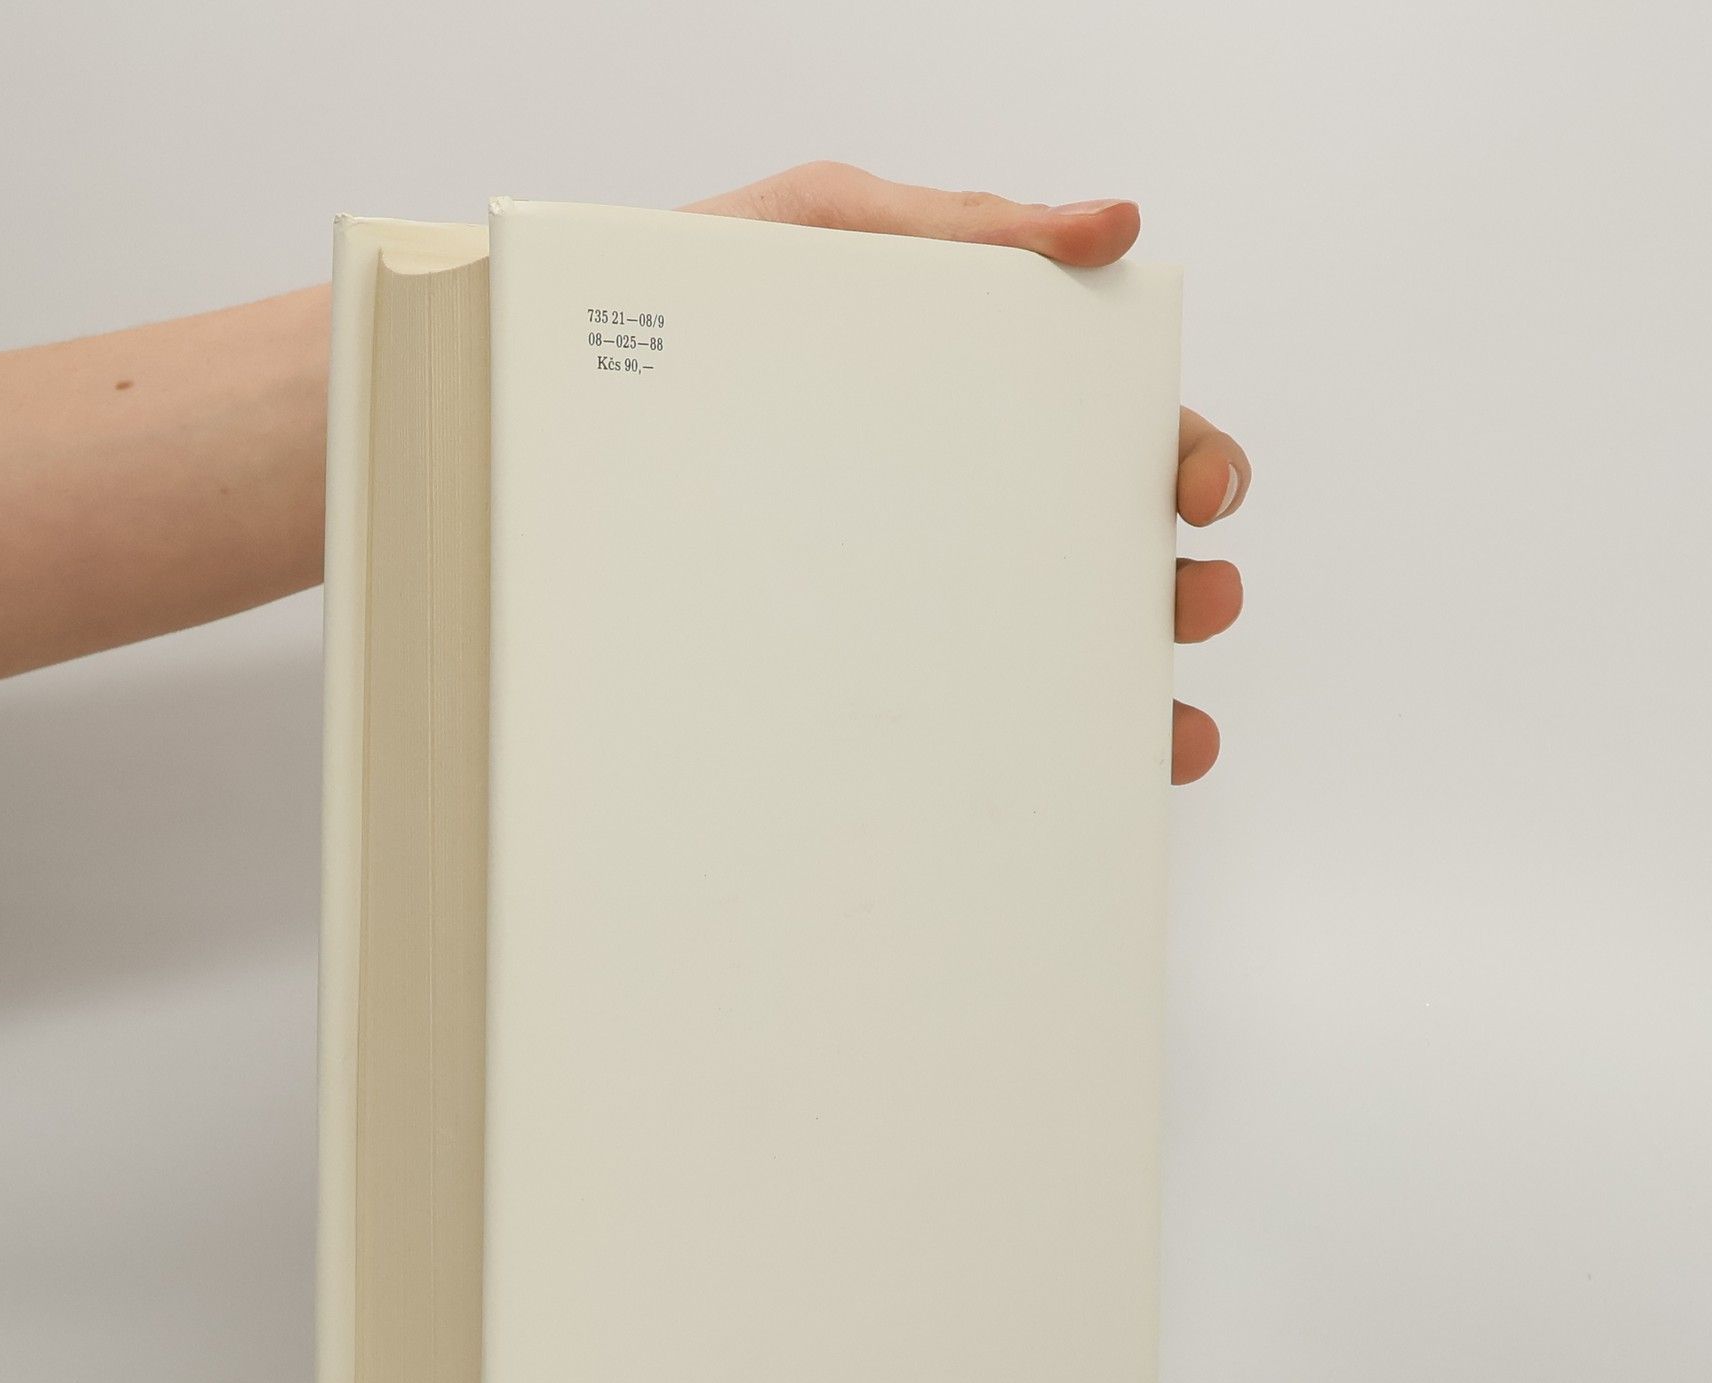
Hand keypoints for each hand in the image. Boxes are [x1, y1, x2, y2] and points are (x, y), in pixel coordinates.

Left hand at [687, 163, 1247, 784]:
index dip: (1186, 459)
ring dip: (1137, 689)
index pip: (1118, 434)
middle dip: (1186, 586)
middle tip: (1195, 600)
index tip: (1200, 491)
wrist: (553, 391)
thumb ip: (960, 227)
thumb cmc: (693, 302)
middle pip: (1114, 551)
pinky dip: (1036, 754)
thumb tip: (1111, 227)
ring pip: (1059, 652)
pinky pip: (961, 721)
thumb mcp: (825, 235)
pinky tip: (1077, 783)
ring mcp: (917, 591)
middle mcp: (967, 503)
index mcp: (983, 400)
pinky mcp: (857, 666)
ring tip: (1167, 724)